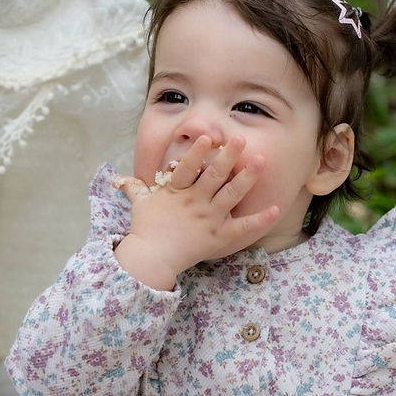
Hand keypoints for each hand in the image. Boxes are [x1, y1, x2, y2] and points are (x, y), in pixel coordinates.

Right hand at [112, 136, 280, 289]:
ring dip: (247, 177)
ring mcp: (209, 219)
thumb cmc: (145, 230)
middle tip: (240, 139)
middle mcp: (195, 202)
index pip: (188, 166)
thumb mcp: (140, 205)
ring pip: (232, 194)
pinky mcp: (219, 237)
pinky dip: (261, 219)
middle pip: (215, 175)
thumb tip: (119, 178)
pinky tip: (276, 208)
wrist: (151, 259)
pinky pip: (244, 227)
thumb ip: (135, 188)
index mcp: (177, 192)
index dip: (198, 151)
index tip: (207, 135)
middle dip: (229, 155)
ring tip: (260, 161)